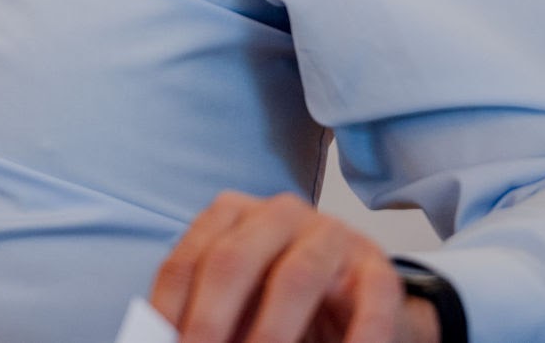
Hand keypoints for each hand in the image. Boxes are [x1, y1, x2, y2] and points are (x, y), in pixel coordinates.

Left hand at [151, 192, 437, 342]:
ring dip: (271, 331)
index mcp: (232, 216)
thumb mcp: (237, 305)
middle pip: (232, 261)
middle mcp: (279, 215)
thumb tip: (166, 339)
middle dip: (209, 319)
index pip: (186, 261)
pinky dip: (356, 338)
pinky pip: (367, 303)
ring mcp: (332, 237)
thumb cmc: (285, 306)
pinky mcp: (378, 270)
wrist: (362, 304)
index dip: (168, 308)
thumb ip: (205, 315)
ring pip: (295, 277)